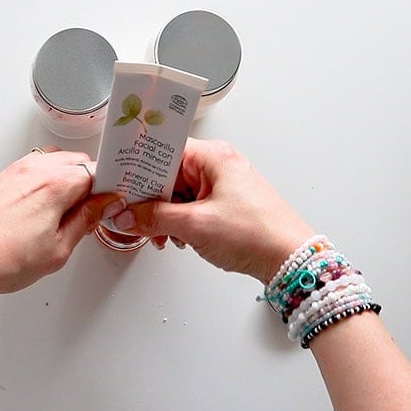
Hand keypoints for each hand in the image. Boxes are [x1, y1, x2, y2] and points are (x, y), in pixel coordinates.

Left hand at [0, 148, 122, 297]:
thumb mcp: (57, 250)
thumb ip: (86, 221)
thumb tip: (104, 205)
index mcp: (58, 183)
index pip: (99, 173)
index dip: (110, 190)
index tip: (113, 206)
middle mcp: (39, 169)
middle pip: (80, 163)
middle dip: (91, 184)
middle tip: (93, 212)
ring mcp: (19, 170)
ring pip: (59, 163)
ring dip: (69, 181)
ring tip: (68, 212)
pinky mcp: (4, 177)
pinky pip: (38, 169)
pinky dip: (49, 182)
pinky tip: (46, 209)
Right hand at [111, 139, 313, 283]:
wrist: (291, 260)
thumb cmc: (258, 234)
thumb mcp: (195, 225)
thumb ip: (154, 218)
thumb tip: (127, 215)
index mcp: (212, 157)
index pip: (163, 150)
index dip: (138, 167)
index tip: (119, 182)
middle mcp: (217, 166)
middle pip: (167, 174)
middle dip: (150, 199)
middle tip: (134, 215)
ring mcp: (221, 185)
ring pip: (177, 193)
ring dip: (164, 215)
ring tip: (164, 235)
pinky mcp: (224, 204)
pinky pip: (190, 207)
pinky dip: (179, 222)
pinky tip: (178, 238)